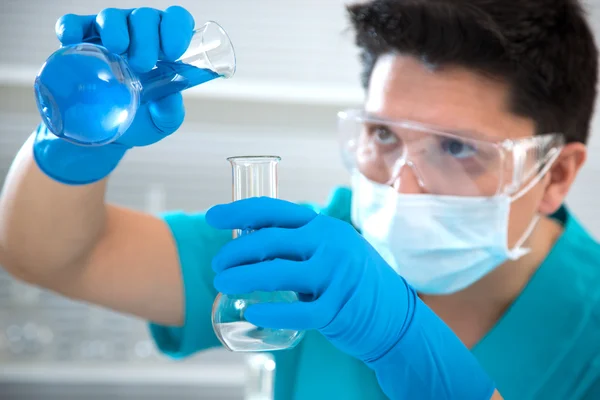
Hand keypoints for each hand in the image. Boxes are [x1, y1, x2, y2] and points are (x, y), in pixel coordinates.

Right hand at [55, 6, 194, 145]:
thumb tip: (169, 98)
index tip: (172, 52)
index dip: (176, 29)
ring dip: (115, 29)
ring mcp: (108, 34)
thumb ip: (170, 111)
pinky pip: (74, 24)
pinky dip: (71, 27)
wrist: (107, 133)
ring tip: (117, 50)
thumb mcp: (162, 121)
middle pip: (145, 17)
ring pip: (111, 16)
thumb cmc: (141, 119)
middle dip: (146, 37)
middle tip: (142, 64)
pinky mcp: (80, 42)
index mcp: (164, 47)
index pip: (176, 20)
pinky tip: (72, 39)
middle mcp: (138, 34)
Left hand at [205, 197, 415, 362]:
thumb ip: (298, 244)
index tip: (211, 216)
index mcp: (324, 226)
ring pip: (277, 273)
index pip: (274, 211)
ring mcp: (336, 277)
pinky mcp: (338, 309)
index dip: (239, 211)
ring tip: (222, 284)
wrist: (394, 314)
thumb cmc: (352, 279)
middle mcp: (330, 244)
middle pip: (270, 240)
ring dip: (243, 278)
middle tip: (217, 265)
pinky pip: (297, 312)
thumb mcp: (330, 249)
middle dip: (235, 251)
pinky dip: (270, 313)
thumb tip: (248, 243)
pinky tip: (251, 313)